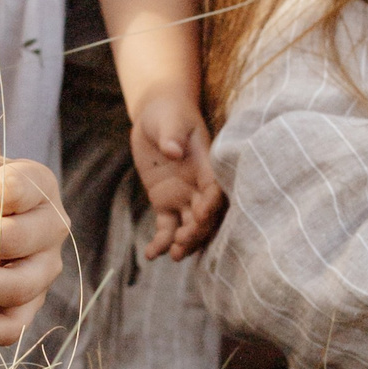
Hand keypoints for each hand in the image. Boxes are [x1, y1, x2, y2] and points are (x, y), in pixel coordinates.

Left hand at [128, 92, 224, 259]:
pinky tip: (152, 255)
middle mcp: (198, 185)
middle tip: (183, 241)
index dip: (211, 205)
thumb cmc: (169, 113)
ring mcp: (183, 196)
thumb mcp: (169, 120)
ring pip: (189, 225)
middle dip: (198, 230)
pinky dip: (161, 241)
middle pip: (206, 214)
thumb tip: (173, 151)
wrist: (157, 114)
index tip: (201, 215)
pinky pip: (166, 226)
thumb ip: (172, 135)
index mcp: (207, 166)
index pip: (215, 190)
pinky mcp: (165, 201)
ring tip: (173, 255)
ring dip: (184, 242)